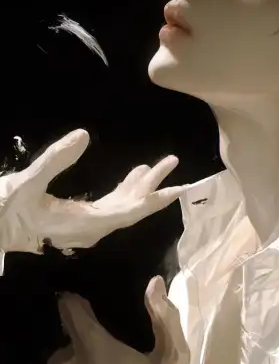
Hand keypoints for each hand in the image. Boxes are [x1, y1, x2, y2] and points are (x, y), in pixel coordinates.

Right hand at [0, 130, 186, 254]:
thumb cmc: (5, 210)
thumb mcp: (26, 183)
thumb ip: (55, 159)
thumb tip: (84, 135)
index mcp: (82, 224)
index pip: (127, 213)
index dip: (152, 200)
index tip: (176, 189)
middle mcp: (89, 229)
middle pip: (130, 209)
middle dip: (154, 188)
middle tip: (174, 163)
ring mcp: (84, 226)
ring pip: (122, 207)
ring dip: (140, 186)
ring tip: (161, 163)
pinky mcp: (77, 220)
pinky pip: (110, 207)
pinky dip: (124, 190)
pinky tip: (132, 177)